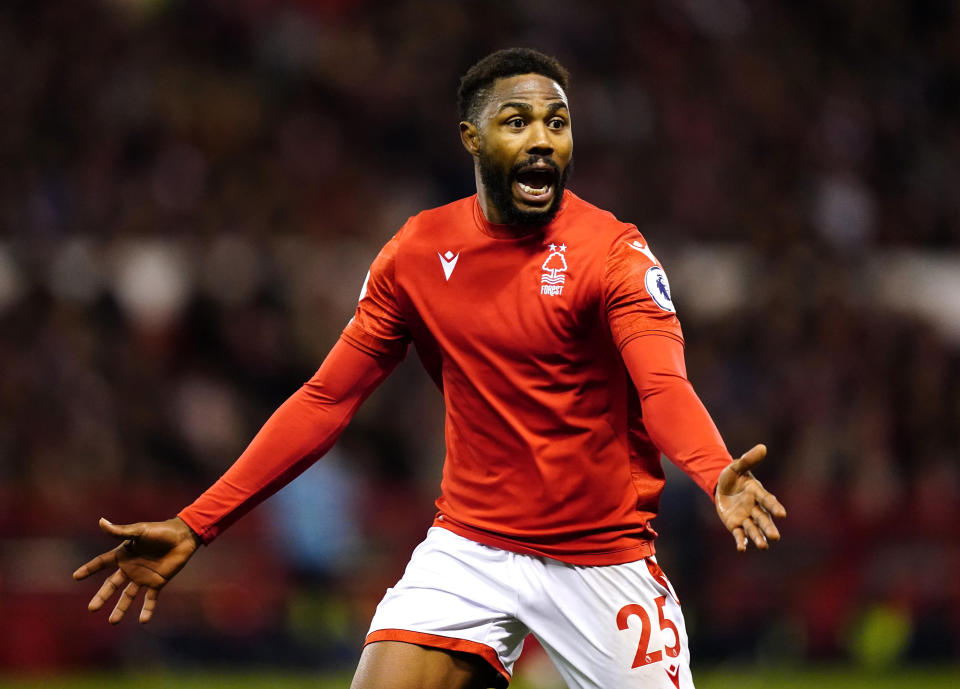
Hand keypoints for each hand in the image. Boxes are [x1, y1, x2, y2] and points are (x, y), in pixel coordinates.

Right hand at [73, 516, 199, 623]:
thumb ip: (120, 531)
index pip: (102, 563)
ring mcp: (143, 577)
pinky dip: (147, 610)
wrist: (183, 536)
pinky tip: (143, 620)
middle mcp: (131, 568)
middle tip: (92, 608)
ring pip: (128, 596)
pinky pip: (150, 599)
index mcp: (124, 554)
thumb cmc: (161, 530)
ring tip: (113, 622)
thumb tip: (101, 522)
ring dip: (121, 609)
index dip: (89, 568)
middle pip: (112, 585)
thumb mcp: (139, 531)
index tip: (76, 576)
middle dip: (102, 596)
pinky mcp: (157, 582)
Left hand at [715, 444, 785, 551]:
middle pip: (763, 518)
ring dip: (758, 537)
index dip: (774, 506)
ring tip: (763, 546)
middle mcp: (754, 507)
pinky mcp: (735, 525)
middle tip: (775, 537)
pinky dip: (741, 542)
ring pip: (753, 529)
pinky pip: (739, 535)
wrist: (721, 486)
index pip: (767, 500)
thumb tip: (763, 447)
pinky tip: (742, 549)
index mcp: (757, 493)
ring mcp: (745, 517)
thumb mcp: (737, 466)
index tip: (782, 514)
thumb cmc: (733, 476)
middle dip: (768, 527)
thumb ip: (748, 459)